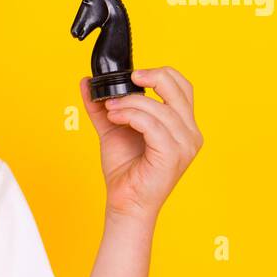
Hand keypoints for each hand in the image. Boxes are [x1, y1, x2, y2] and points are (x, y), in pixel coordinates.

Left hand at [79, 66, 202, 224]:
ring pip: (159, 107)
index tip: (134, 75)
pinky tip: (116, 119)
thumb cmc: (125, 170)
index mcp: (183, 125)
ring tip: (110, 111)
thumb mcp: (113, 129)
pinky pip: (152, 124)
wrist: (124, 202)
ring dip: (129, 103)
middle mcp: (190, 133)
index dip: (161, 74)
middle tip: (127, 81)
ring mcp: (184, 144)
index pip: (183, 87)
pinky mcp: (172, 154)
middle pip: (178, 89)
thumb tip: (87, 82)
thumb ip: (102, 106)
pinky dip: (130, 116)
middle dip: (150, 78)